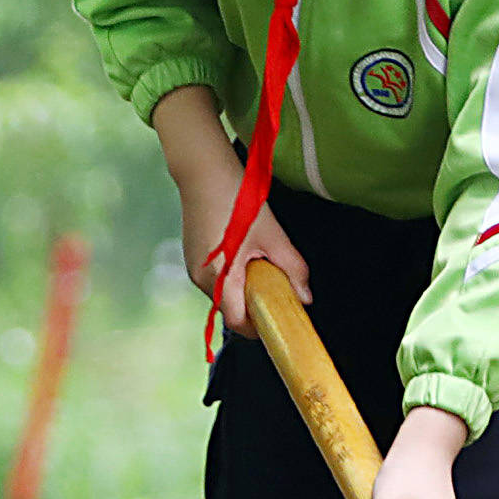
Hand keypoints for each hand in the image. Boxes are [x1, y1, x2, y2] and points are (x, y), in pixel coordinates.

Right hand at [193, 197, 313, 333]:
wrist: (204, 171)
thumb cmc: (238, 200)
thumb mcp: (272, 235)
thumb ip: (292, 268)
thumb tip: (306, 298)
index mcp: (219, 277)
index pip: (238, 321)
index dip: (259, 327)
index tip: (278, 320)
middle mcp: (200, 279)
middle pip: (230, 309)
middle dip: (254, 305)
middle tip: (277, 289)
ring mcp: (193, 269)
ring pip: (223, 295)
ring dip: (243, 290)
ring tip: (260, 265)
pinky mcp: (192, 259)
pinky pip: (215, 280)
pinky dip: (232, 278)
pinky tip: (244, 254)